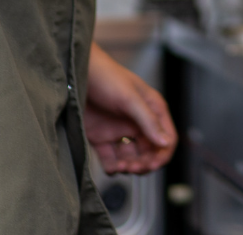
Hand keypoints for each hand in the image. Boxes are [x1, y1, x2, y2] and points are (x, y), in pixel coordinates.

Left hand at [84, 43, 176, 174]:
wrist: (75, 74)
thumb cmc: (106, 77)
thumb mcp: (130, 99)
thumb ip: (148, 121)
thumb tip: (166, 142)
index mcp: (152, 109)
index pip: (167, 137)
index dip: (162, 154)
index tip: (150, 165)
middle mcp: (138, 121)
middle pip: (150, 151)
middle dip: (144, 163)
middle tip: (132, 167)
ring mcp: (120, 130)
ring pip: (132, 157)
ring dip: (129, 166)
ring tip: (120, 166)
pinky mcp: (101, 137)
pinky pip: (111, 158)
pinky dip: (113, 167)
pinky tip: (111, 166)